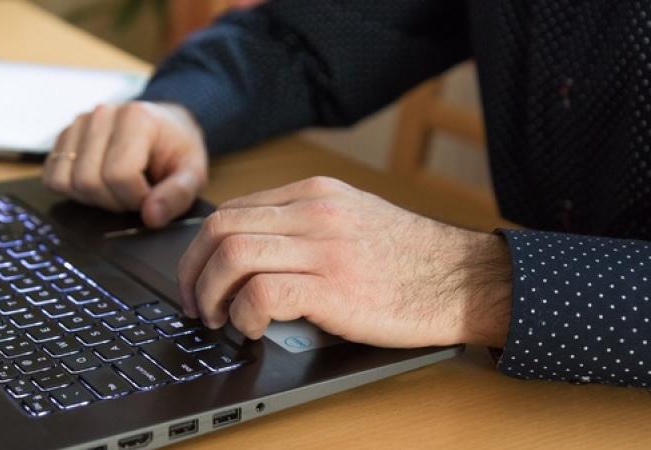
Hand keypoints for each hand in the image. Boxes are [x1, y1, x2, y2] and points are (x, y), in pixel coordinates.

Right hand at [43, 101, 207, 227]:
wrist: (166, 127)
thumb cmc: (177, 150)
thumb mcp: (193, 173)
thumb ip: (178, 195)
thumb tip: (151, 217)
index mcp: (136, 118)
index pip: (119, 175)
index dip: (135, 198)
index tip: (150, 196)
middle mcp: (102, 115)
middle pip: (90, 181)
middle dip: (115, 201)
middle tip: (136, 194)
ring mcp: (79, 124)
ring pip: (69, 181)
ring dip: (95, 198)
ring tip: (119, 188)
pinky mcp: (64, 137)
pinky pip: (53, 177)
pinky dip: (74, 190)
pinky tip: (99, 183)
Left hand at [178, 176, 512, 347]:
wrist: (464, 278)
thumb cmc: (409, 257)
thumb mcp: (353, 218)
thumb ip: (304, 224)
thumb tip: (253, 252)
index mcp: (314, 194)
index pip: (232, 210)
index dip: (201, 248)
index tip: (197, 276)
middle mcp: (314, 211)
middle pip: (221, 228)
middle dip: (193, 271)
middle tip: (196, 304)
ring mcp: (324, 246)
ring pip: (233, 255)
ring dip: (211, 293)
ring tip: (219, 319)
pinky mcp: (335, 286)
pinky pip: (263, 293)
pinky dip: (245, 314)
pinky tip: (254, 328)